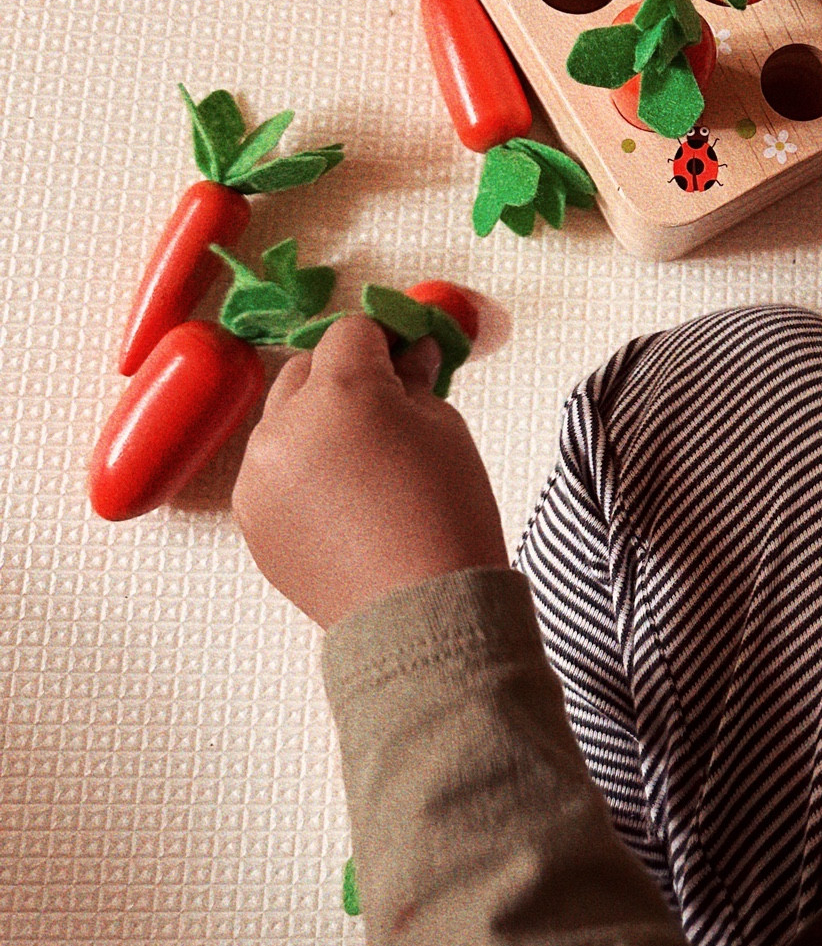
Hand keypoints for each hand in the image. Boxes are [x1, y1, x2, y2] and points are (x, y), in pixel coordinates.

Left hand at [232, 314, 509, 629]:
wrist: (422, 613)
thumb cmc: (447, 517)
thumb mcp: (446, 429)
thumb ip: (414, 382)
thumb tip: (407, 356)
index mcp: (340, 393)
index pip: (353, 332)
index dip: (385, 340)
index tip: (407, 356)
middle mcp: (284, 426)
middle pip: (307, 370)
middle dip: (345, 377)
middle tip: (390, 407)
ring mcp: (257, 476)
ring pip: (284, 422)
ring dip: (318, 426)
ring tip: (365, 467)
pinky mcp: (250, 518)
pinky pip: (272, 472)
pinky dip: (301, 473)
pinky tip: (343, 505)